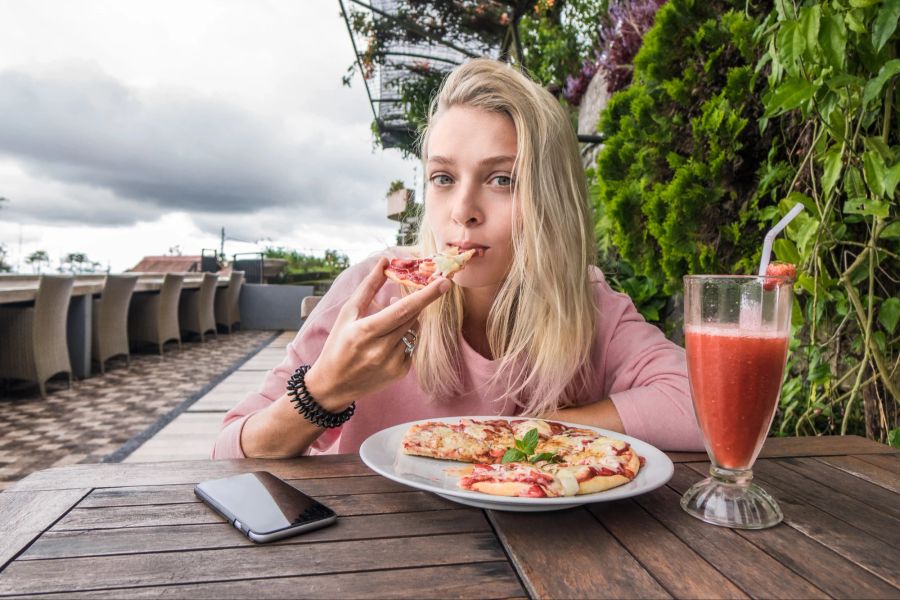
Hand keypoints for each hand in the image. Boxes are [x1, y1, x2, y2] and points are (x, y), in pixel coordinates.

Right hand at [304, 257, 449, 410]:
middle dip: (414, 303)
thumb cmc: (338, 344)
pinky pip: (412, 346)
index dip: (425, 296)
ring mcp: (393, 363)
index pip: (403, 310)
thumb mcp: (347, 313)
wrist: (333, 384)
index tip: (444, 283)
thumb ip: (368, 287)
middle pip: (412, 317)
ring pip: (414, 331)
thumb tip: (384, 261)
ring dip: (406, 321)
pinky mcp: (400, 373)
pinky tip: (386, 344)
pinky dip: (404, 338)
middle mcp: (381, 349)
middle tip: (401, 297)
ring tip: (384, 326)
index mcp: (366, 331)